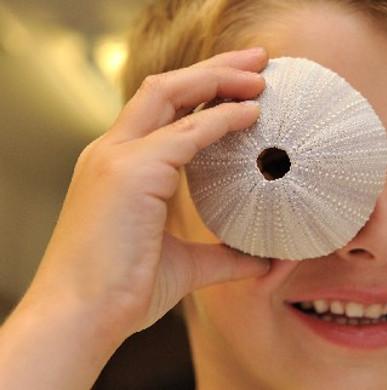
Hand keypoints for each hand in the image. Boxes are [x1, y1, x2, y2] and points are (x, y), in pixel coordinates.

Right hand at [14, 47, 270, 339]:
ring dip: (218, 78)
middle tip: (258, 60)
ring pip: (170, 93)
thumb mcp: (185, 266)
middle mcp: (112, 152)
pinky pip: (187, 132)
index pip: (161, 111)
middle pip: (165, 87)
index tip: (242, 88)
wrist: (80, 319)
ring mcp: (117, 158)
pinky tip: (251, 114)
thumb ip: (223, 257)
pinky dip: (221, 118)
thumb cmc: (122, 293)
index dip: (201, 92)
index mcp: (118, 167)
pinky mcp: (130, 171)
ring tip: (261, 75)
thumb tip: (264, 260)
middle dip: (213, 68)